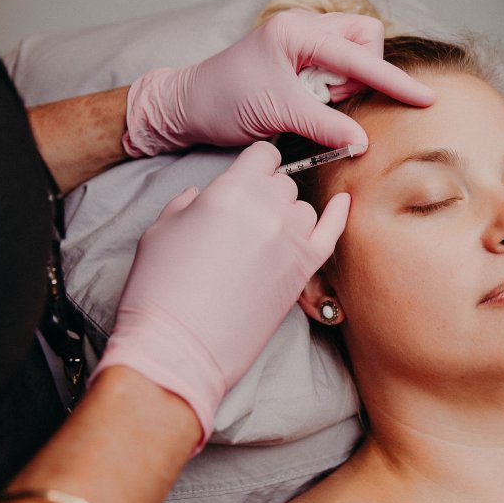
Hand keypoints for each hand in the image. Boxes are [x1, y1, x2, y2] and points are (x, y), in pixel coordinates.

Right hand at [91, 141, 349, 448]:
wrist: (178, 348)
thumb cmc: (160, 289)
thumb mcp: (161, 228)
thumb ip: (189, 202)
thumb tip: (202, 196)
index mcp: (231, 190)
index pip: (264, 154)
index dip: (256, 164)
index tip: (251, 175)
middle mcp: (268, 209)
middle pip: (284, 183)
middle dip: (267, 194)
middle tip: (245, 219)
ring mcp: (291, 241)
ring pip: (304, 209)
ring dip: (288, 216)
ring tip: (263, 238)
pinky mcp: (304, 272)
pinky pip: (332, 233)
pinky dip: (338, 216)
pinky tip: (343, 202)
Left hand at [122, 9, 434, 156]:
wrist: (189, 106)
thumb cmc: (224, 100)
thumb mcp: (279, 113)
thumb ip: (326, 125)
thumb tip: (362, 140)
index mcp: (298, 31)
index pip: (360, 55)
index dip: (393, 81)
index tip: (423, 98)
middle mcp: (303, 28)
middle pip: (364, 40)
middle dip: (360, 72)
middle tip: (327, 98)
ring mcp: (302, 42)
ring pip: (352, 55)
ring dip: (343, 84)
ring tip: (309, 102)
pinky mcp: (299, 60)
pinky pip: (335, 70)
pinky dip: (332, 89)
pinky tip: (306, 101)